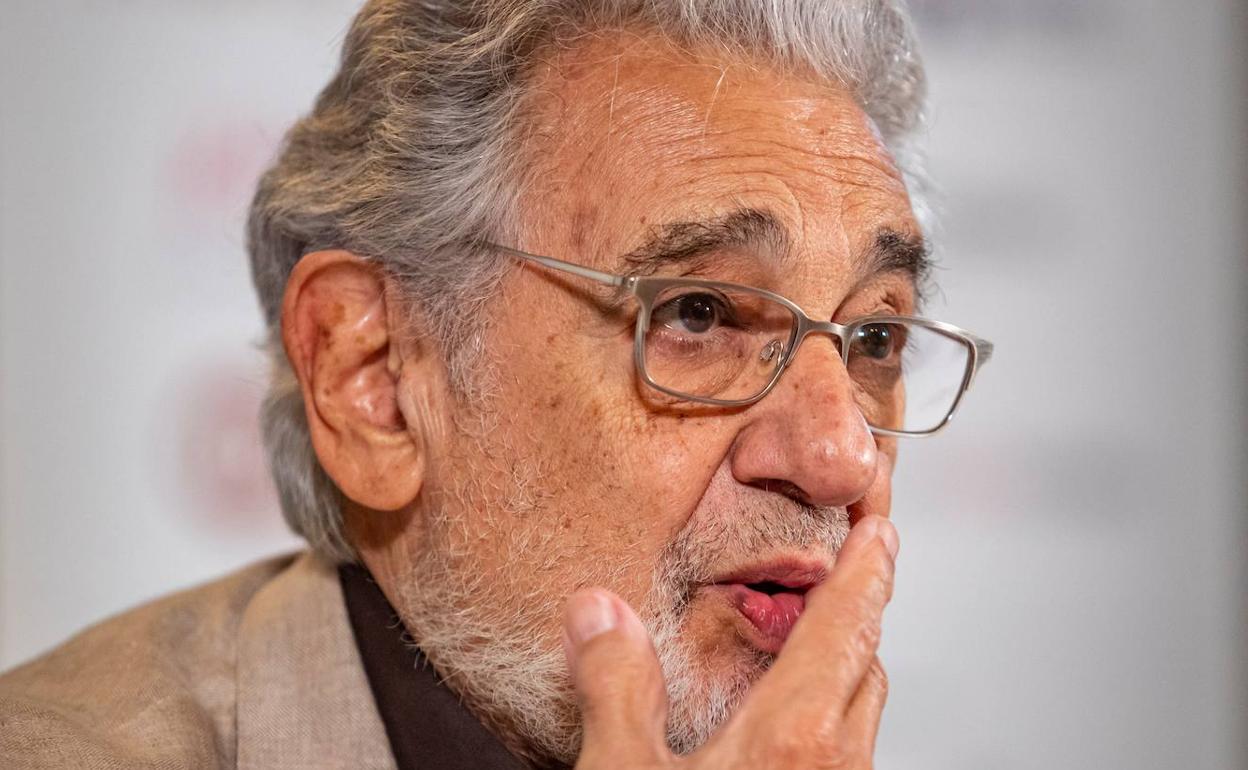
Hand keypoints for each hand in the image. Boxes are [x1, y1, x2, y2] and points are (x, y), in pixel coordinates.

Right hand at [562, 515, 898, 768]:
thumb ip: (617, 688)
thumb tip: (599, 612)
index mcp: (792, 738)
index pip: (845, 626)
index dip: (866, 570)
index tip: (880, 532)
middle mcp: (835, 768)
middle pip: (865, 666)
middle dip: (855, 615)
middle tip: (845, 578)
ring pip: (860, 719)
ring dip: (843, 674)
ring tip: (809, 652)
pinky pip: (845, 756)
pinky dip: (828, 724)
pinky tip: (782, 737)